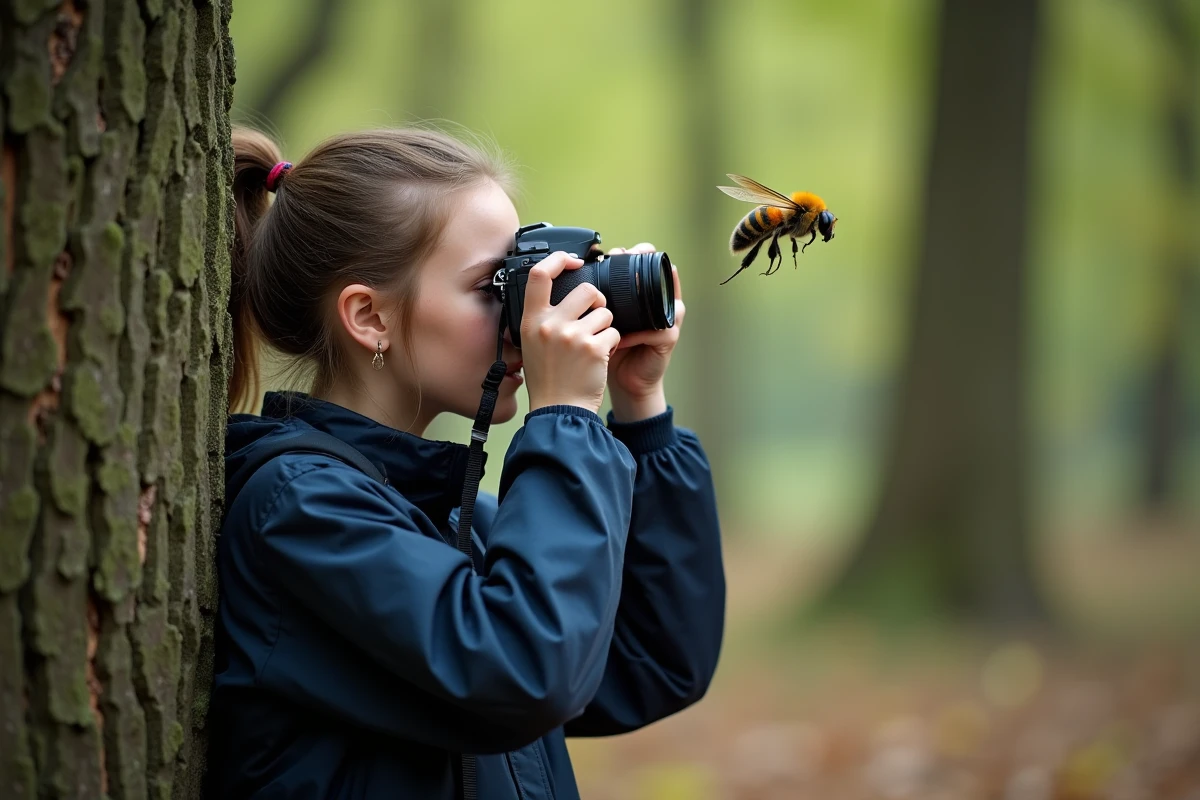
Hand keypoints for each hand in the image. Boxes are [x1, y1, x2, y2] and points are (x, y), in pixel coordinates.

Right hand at [519, 252, 621, 414]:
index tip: (573, 261)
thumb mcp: (532, 343)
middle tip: (595, 317)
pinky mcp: (593, 348)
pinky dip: (612, 344)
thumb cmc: (548, 379)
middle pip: (587, 289)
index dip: (559, 259)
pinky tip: (599, 359)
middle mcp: (550, 324)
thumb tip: (557, 289)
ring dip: (606, 326)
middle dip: (598, 301)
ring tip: (593, 345)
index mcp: (532, 320)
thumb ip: (543, 317)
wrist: (559, 410)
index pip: (539, 274)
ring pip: (605, 312)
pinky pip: (614, 333)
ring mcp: (572, 336)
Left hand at [605, 243, 684, 421]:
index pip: (646, 267)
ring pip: (666, 298)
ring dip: (648, 291)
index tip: (613, 251)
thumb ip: (593, 300)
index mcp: (643, 298)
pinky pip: (655, 331)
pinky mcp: (668, 340)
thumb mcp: (598, 320)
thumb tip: (569, 276)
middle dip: (645, 263)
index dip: (634, 255)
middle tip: (623, 257)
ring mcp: (667, 321)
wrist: (620, 382)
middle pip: (661, 275)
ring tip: (629, 287)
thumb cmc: (606, 349)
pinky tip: (620, 334)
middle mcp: (660, 305)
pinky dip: (636, 332)